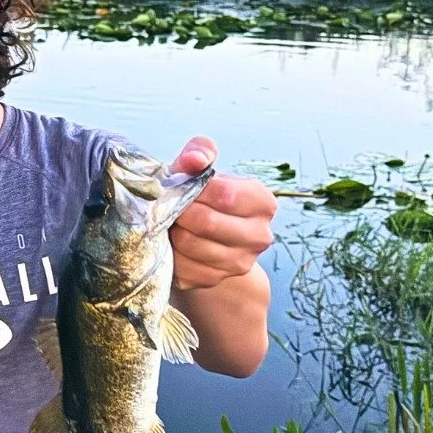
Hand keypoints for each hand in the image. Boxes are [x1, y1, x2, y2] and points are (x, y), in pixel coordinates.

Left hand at [167, 136, 276, 291]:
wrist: (203, 239)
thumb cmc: (202, 197)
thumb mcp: (203, 169)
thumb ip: (200, 152)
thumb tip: (194, 160)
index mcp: (263, 203)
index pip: (225, 195)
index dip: (194, 190)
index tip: (179, 187)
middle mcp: (259, 236)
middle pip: (206, 222)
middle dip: (180, 212)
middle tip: (168, 206)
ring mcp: (238, 263)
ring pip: (190, 244)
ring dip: (171, 231)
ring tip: (170, 222)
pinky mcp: (213, 280)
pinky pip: (180, 266)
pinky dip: (168, 252)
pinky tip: (170, 242)